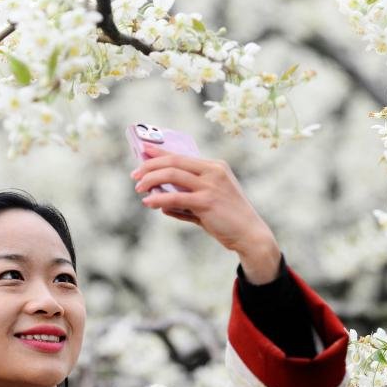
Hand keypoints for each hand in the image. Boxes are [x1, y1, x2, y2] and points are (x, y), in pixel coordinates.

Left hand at [131, 142, 281, 279]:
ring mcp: (211, 185)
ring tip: (139, 189)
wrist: (250, 235)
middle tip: (135, 175)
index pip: (182, 155)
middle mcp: (214, 171)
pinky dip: (159, 198)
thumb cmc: (228, 219)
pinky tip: (149, 202)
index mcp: (215, 166)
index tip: (142, 151)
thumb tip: (161, 204)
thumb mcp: (208, 204)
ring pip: (172, 175)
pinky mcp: (207, 201)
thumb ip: (186, 202)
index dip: (160, 152)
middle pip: (174, 161)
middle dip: (150, 166)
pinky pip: (176, 197)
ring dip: (151, 180)